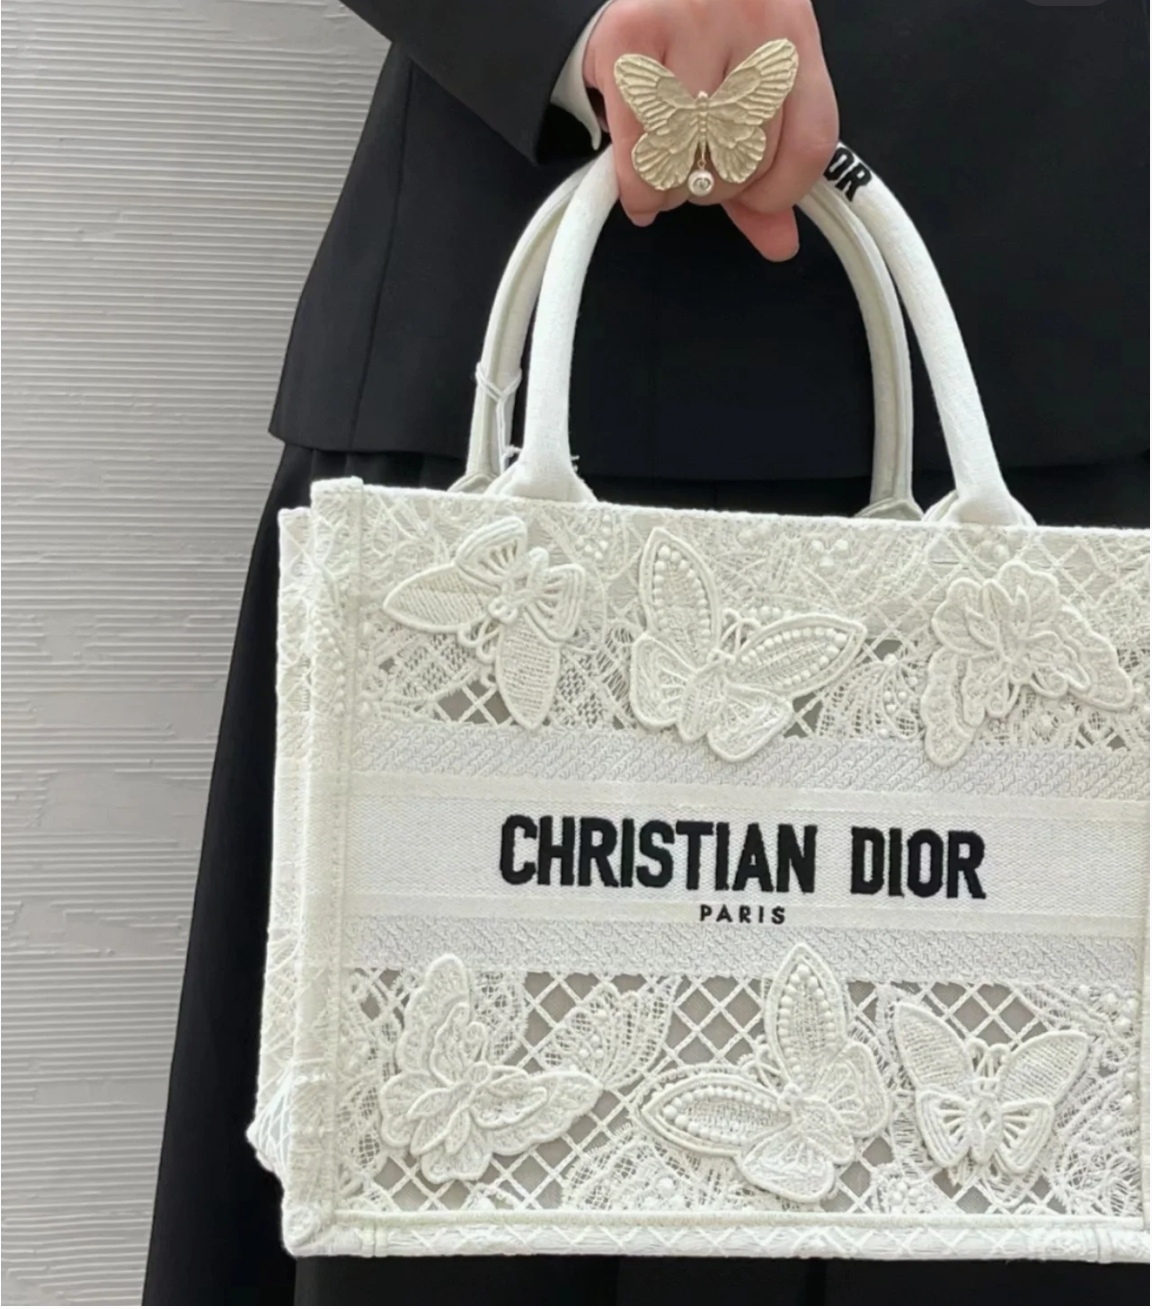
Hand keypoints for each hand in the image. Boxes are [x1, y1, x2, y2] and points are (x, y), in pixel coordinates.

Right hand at [583, 0, 837, 259]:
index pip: (810, 143)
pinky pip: (641, 148)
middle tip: (693, 173)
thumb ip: (767, 173)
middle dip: (714, 187)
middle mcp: (754, 16)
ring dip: (673, 188)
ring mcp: (692, 18)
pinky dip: (638, 187)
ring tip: (663, 173)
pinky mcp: (632, 32)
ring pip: (692, 155)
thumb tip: (782, 246)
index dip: (778, 192)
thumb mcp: (746, 98)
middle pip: (746, 155)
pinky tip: (637, 189)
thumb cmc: (697, 49)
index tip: (749, 197)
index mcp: (795, 35)